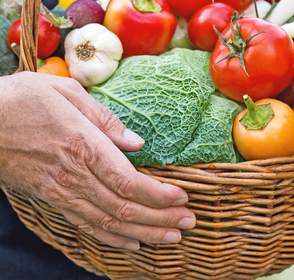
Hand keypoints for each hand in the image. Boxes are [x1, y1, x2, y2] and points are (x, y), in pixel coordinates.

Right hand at [0, 72, 195, 249]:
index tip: (183, 197)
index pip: (128, 181)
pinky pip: (85, 225)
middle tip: (189, 222)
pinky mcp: (50, 199)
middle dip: (161, 217)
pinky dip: (111, 237)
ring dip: (144, 232)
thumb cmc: (21, 100)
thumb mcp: (66, 93)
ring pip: (109, 221)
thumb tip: (136, 143)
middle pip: (125, 207)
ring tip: (172, 236)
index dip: (158, 195)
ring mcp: (61, 191)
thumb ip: (105, 119)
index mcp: (83, 145)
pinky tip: (132, 243)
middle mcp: (74, 175)